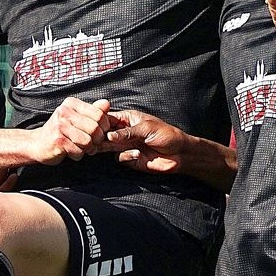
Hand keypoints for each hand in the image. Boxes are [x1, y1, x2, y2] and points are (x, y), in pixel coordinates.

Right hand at [36, 97, 110, 162]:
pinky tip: (71, 151)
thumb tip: (106, 105)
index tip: (100, 132)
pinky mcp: (57, 141)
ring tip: (81, 147)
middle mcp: (64, 112)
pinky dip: (78, 155)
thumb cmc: (59, 131)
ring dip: (87, 148)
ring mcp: (59, 127)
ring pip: (88, 141)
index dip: (104, 126)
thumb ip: (93, 111)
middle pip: (95, 128)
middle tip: (91, 142)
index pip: (99, 114)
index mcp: (71, 104)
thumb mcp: (76, 117)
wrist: (37, 144)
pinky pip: (78, 151)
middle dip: (97, 139)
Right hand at [106, 110, 235, 187]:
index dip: (100, 121)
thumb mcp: (146, 128)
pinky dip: (126, 156)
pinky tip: (137, 155)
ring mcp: (126, 145)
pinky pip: (119, 158)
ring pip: (107, 146)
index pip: (108, 118)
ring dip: (110, 147)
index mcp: (128, 119)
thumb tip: (108, 136)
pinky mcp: (130, 158)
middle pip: (105, 133)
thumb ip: (126, 132)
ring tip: (116, 146)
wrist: (179, 154)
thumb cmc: (166, 135)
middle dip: (101, 136)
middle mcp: (124, 132)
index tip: (96, 125)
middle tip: (99, 139)